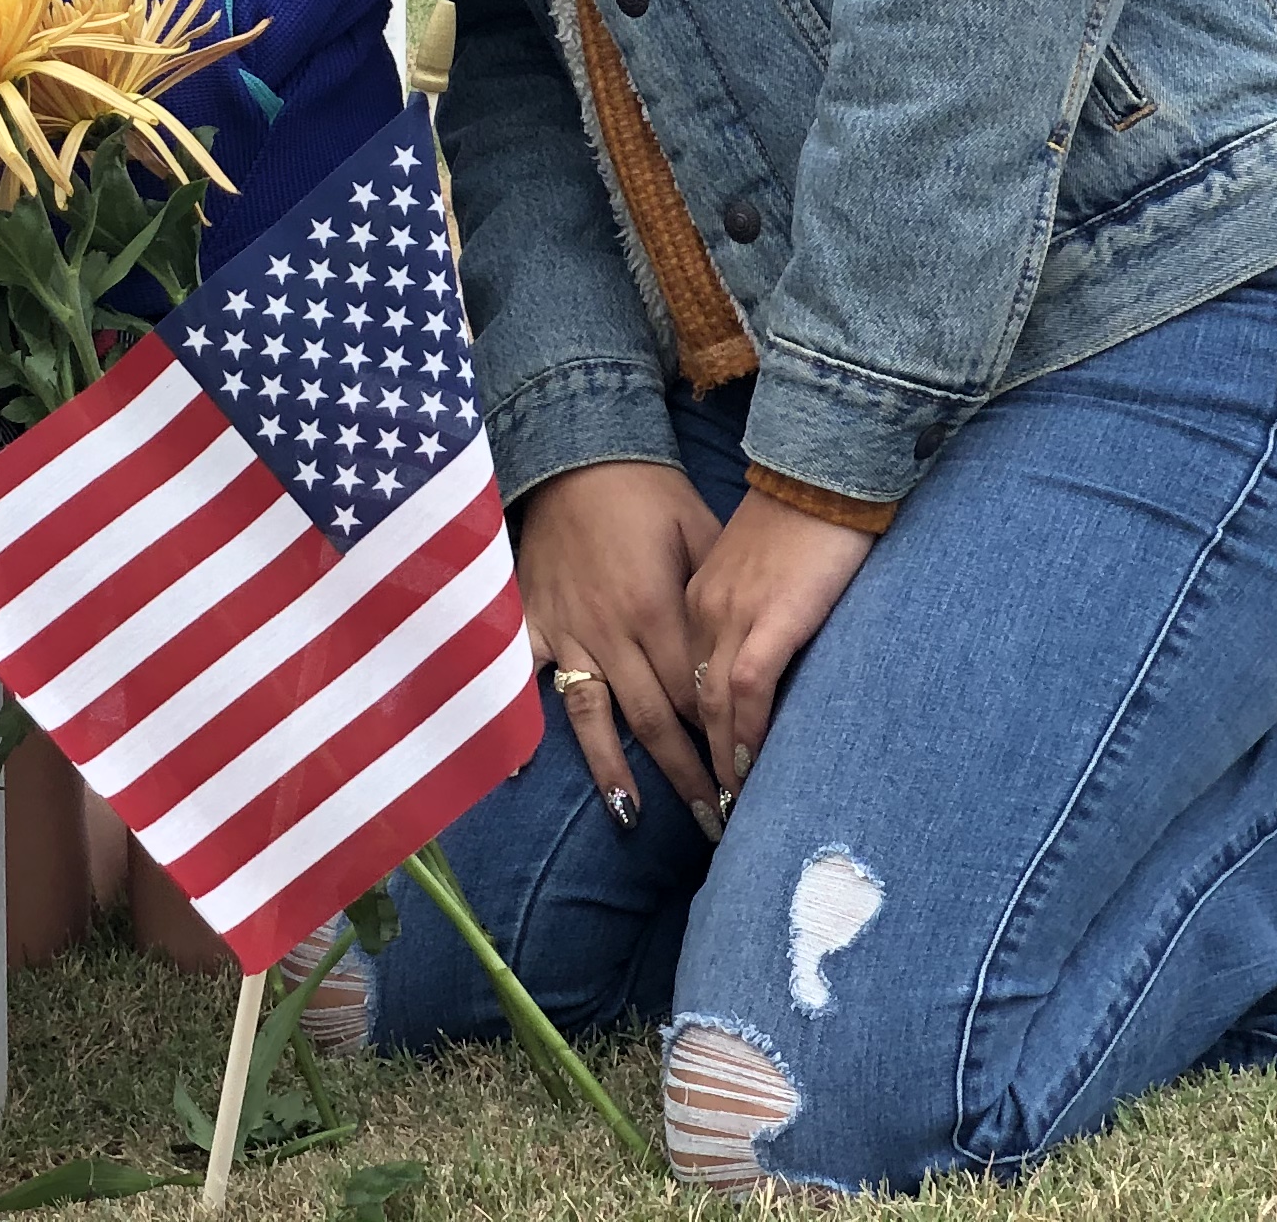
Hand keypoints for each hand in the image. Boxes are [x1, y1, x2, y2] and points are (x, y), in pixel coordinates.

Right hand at [511, 460, 728, 835]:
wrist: (576, 454)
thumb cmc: (648, 493)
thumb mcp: (701, 533)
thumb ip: (719, 598)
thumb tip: (755, 651)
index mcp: (658, 610)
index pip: (698, 693)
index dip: (724, 738)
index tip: (749, 777)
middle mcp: (611, 631)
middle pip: (656, 719)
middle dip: (689, 775)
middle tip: (718, 823)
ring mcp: (567, 631)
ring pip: (595, 715)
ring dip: (618, 770)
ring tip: (637, 820)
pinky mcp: (531, 621)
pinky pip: (524, 679)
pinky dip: (522, 720)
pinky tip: (522, 768)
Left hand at [686, 489, 878, 794]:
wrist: (824, 473)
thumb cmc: (803, 518)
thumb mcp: (759, 569)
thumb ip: (753, 610)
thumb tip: (767, 656)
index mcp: (698, 597)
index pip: (685, 676)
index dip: (691, 727)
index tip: (701, 769)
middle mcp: (704, 609)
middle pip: (690, 698)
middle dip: (698, 757)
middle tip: (711, 806)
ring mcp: (734, 614)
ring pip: (713, 701)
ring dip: (721, 757)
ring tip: (732, 804)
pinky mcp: (771, 617)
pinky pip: (748, 687)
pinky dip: (747, 730)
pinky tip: (752, 764)